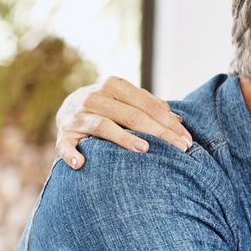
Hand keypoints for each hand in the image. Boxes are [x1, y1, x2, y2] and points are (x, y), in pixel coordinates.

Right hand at [55, 76, 191, 167]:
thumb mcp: (125, 100)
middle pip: (131, 115)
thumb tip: (179, 121)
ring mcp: (77, 116)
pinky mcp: (63, 134)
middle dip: (159, 132)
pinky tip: (81, 164)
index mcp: (113, 85)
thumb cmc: (107, 107)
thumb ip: (149, 107)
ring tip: (144, 150)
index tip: (186, 139)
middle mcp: (94, 97)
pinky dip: (72, 154)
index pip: (147, 104)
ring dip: (123, 138)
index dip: (169, 121)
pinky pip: (66, 145)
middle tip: (179, 149)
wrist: (67, 109)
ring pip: (103, 126)